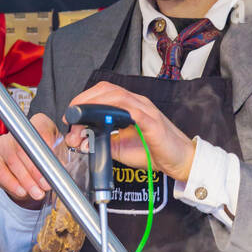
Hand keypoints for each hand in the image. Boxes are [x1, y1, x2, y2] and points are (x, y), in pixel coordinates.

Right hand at [0, 112, 58, 206]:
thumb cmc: (49, 163)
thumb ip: (60, 159)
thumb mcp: (60, 159)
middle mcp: (18, 131)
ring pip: (11, 159)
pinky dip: (11, 183)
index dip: (46, 149)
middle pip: (23, 147)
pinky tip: (21, 191)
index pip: (41, 129)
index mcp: (39, 124)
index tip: (52, 168)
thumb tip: (59, 166)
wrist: (35, 177)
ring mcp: (2, 143)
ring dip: (25, 179)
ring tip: (36, 193)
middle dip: (36, 170)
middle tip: (45, 185)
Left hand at [62, 83, 196, 183]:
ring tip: (83, 122)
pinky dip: (116, 114)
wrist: (180, 161)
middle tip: (72, 118)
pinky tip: (104, 122)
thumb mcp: (120, 149)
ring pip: (117, 97)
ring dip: (96, 107)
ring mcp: (146, 111)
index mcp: (129, 107)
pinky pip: (133, 112)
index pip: (103, 93)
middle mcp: (137, 104)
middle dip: (85, 101)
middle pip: (107, 90)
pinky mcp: (153, 122)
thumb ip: (102, 143)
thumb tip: (82, 142)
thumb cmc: (154, 152)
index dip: (84, 100)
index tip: (71, 115)